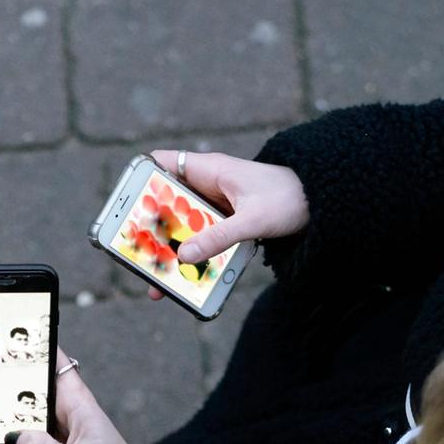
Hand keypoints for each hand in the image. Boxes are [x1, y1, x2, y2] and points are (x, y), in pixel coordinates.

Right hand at [0, 353, 149, 443]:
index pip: (55, 361)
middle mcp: (68, 410)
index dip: (34, 345)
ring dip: (2, 430)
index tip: (5, 338)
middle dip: (2, 387)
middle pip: (30, 388)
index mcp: (78, 403)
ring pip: (23, 419)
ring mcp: (60, 428)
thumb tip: (12, 437)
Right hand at [143, 150, 307, 300]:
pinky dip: (191, 256)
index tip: (123, 206)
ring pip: (181, 225)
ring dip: (170, 249)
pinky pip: (200, 238)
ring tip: (156, 279)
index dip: (138, 180)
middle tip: (132, 253)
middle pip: (165, 203)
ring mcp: (214, 205)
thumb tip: (184, 257)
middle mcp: (206, 184)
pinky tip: (186, 279)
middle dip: (149, 228)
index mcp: (208, 170)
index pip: (161, 163)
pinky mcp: (224, 222)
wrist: (321, 203)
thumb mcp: (252, 221)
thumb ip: (218, 238)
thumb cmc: (288, 198)